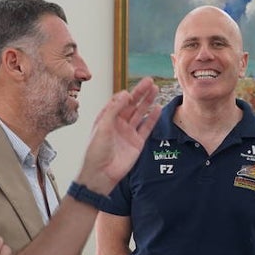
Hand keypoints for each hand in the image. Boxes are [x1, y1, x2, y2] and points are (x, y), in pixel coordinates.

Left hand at [76, 78, 159, 194]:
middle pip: (131, 104)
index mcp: (107, 118)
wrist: (101, 174)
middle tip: (150, 81)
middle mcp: (118, 124)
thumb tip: (125, 94)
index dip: (125, 95)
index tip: (130, 91)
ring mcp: (129, 132)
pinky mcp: (137, 142)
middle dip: (140, 93)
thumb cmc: (96, 152)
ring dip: (147, 101)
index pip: (118, 101)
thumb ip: (114, 109)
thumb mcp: (102, 126)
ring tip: (155, 89)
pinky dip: (153, 118)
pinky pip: (147, 127)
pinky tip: (158, 108)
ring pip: (140, 113)